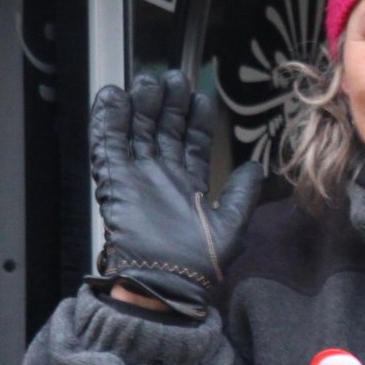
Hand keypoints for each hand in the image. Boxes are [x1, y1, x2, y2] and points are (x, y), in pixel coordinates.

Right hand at [88, 71, 264, 314]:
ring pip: (136, 132)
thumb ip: (242, 194)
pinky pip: (108, 146)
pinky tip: (112, 98)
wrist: (166, 287)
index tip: (200, 96)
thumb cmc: (199, 265)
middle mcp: (161, 178)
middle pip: (163, 130)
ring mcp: (137, 178)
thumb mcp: (231, 225)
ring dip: (141, 107)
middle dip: (168, 104)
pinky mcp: (115, 183)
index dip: (195, 119)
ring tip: (147, 81)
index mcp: (189, 185)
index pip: (191, 142)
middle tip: (173, 77)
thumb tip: (256, 169)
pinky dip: (108, 123)